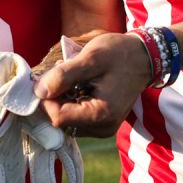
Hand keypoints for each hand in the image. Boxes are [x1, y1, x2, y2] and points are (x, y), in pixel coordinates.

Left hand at [34, 32, 150, 136]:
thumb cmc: (119, 54)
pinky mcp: (101, 123)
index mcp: (101, 114)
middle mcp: (102, 128)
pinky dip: (70, 102)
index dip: (46, 99)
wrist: (143, 56)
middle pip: (61, 122)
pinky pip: (76, 119)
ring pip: (66, 121)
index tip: (45, 78)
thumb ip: (64, 75)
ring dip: (61, 100)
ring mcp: (103, 128)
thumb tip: (39, 91)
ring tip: (71, 78)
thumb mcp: (91, 58)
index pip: (58, 117)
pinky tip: (77, 85)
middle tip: (59, 74)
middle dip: (53, 99)